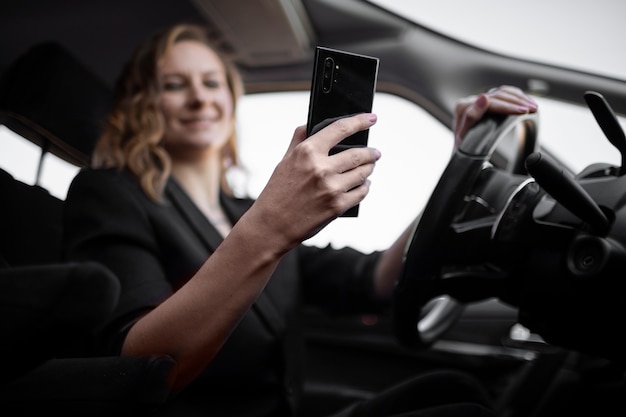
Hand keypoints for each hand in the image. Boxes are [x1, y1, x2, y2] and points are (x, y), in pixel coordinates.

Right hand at [253, 113, 379, 247]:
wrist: (272, 225)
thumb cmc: (276, 193)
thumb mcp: (284, 160)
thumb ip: (299, 140)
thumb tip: (311, 124)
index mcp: (307, 152)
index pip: (340, 128)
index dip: (359, 121)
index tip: (371, 118)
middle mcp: (321, 168)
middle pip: (358, 153)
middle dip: (371, 152)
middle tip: (374, 152)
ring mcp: (331, 188)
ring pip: (363, 173)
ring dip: (369, 169)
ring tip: (369, 168)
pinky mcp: (337, 206)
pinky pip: (361, 192)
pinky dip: (364, 187)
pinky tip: (363, 185)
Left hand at [453, 85, 537, 148]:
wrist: (462, 154)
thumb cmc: (462, 151)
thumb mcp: (464, 140)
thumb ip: (470, 119)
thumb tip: (483, 97)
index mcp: (463, 108)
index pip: (489, 103)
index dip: (508, 107)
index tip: (524, 111)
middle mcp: (469, 101)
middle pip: (498, 96)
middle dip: (517, 103)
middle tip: (533, 110)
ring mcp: (478, 100)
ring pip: (503, 92)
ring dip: (520, 99)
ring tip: (534, 108)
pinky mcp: (486, 101)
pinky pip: (504, 93)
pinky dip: (517, 97)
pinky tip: (528, 103)